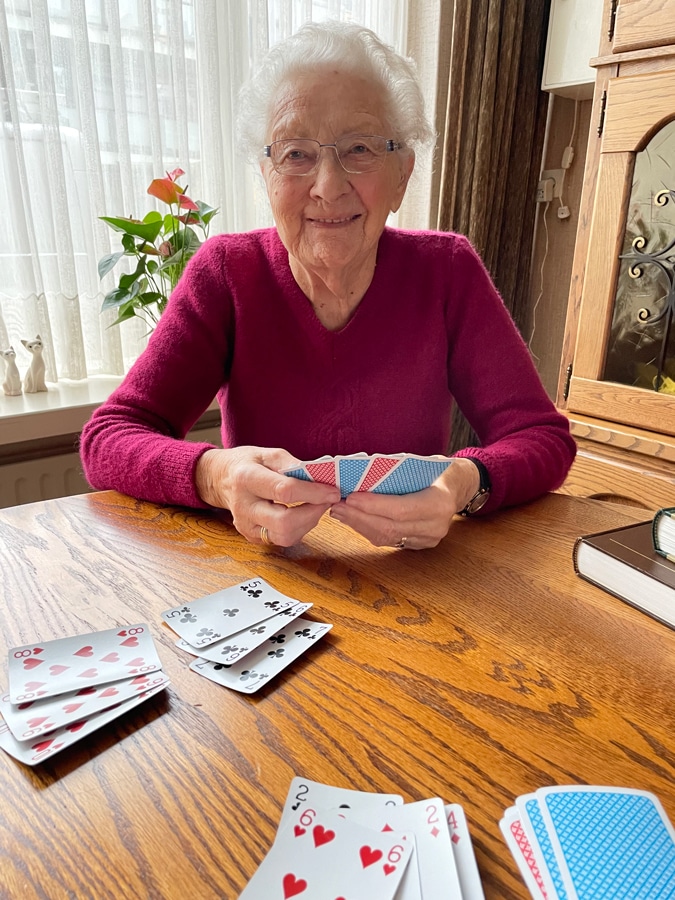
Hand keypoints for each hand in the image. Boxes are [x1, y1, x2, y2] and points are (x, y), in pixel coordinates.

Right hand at [195, 446, 340, 545]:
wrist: (221, 479)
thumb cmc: (248, 464)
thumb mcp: (268, 454)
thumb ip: (293, 465)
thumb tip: (320, 478)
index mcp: (247, 478)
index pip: (285, 491)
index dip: (313, 493)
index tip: (333, 491)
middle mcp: (244, 506)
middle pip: (284, 522)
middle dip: (313, 513)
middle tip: (327, 501)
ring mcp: (246, 525)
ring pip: (285, 537)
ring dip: (308, 523)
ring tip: (315, 506)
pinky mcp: (252, 537)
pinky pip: (282, 540)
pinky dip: (299, 528)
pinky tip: (303, 514)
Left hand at [329, 458, 479, 549]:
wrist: (460, 487)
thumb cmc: (439, 470)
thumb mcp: (424, 463)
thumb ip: (397, 472)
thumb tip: (361, 475)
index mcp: (440, 502)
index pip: (400, 509)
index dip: (373, 506)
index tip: (350, 498)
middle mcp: (436, 526)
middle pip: (390, 527)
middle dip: (359, 517)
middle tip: (336, 506)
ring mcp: (429, 539)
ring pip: (387, 537)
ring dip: (359, 525)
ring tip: (339, 512)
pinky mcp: (420, 545)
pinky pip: (390, 540)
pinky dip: (369, 529)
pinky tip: (354, 519)